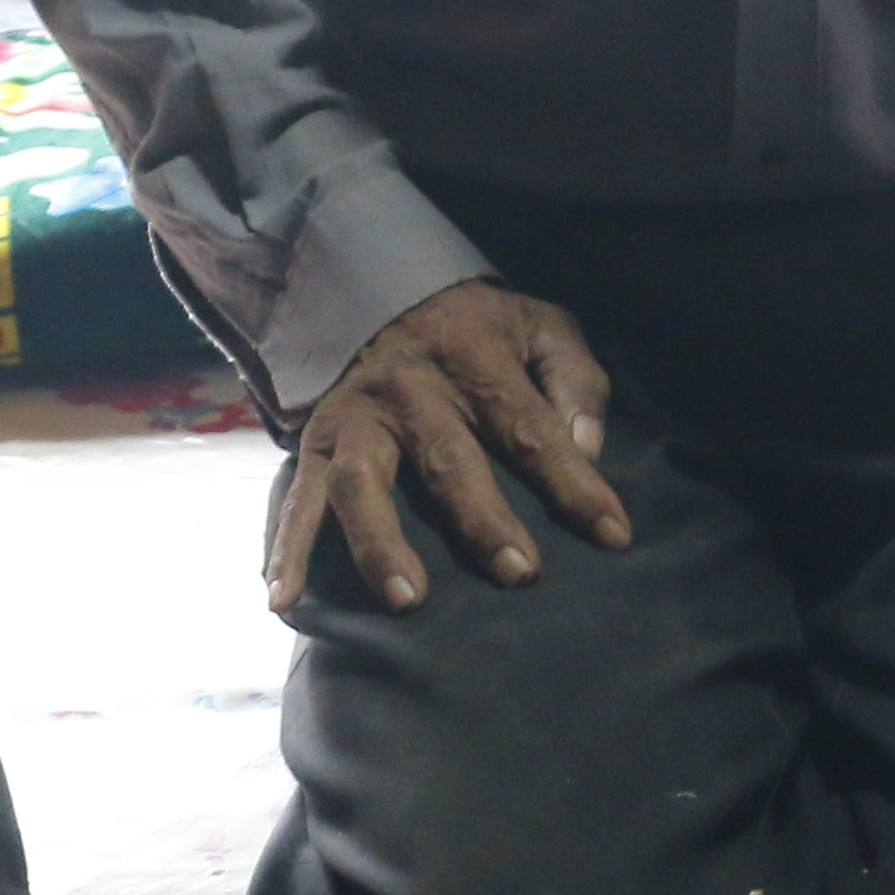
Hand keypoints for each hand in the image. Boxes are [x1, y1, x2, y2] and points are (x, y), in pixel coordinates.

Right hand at [268, 278, 627, 617]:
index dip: (574, 482)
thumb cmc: (483, 331)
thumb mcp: (541, 327)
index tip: (612, 534)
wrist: (387, 294)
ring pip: (362, 481)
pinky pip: (296, 497)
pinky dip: (285, 547)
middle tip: (518, 573)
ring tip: (406, 599)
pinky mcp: (316, 439)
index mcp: (476, 356)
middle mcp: (411, 387)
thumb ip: (575, 380)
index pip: (533, 425)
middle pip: (448, 458)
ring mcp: (357, 416)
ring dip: (381, 542)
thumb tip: (589, 447)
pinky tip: (282, 598)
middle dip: (483, 518)